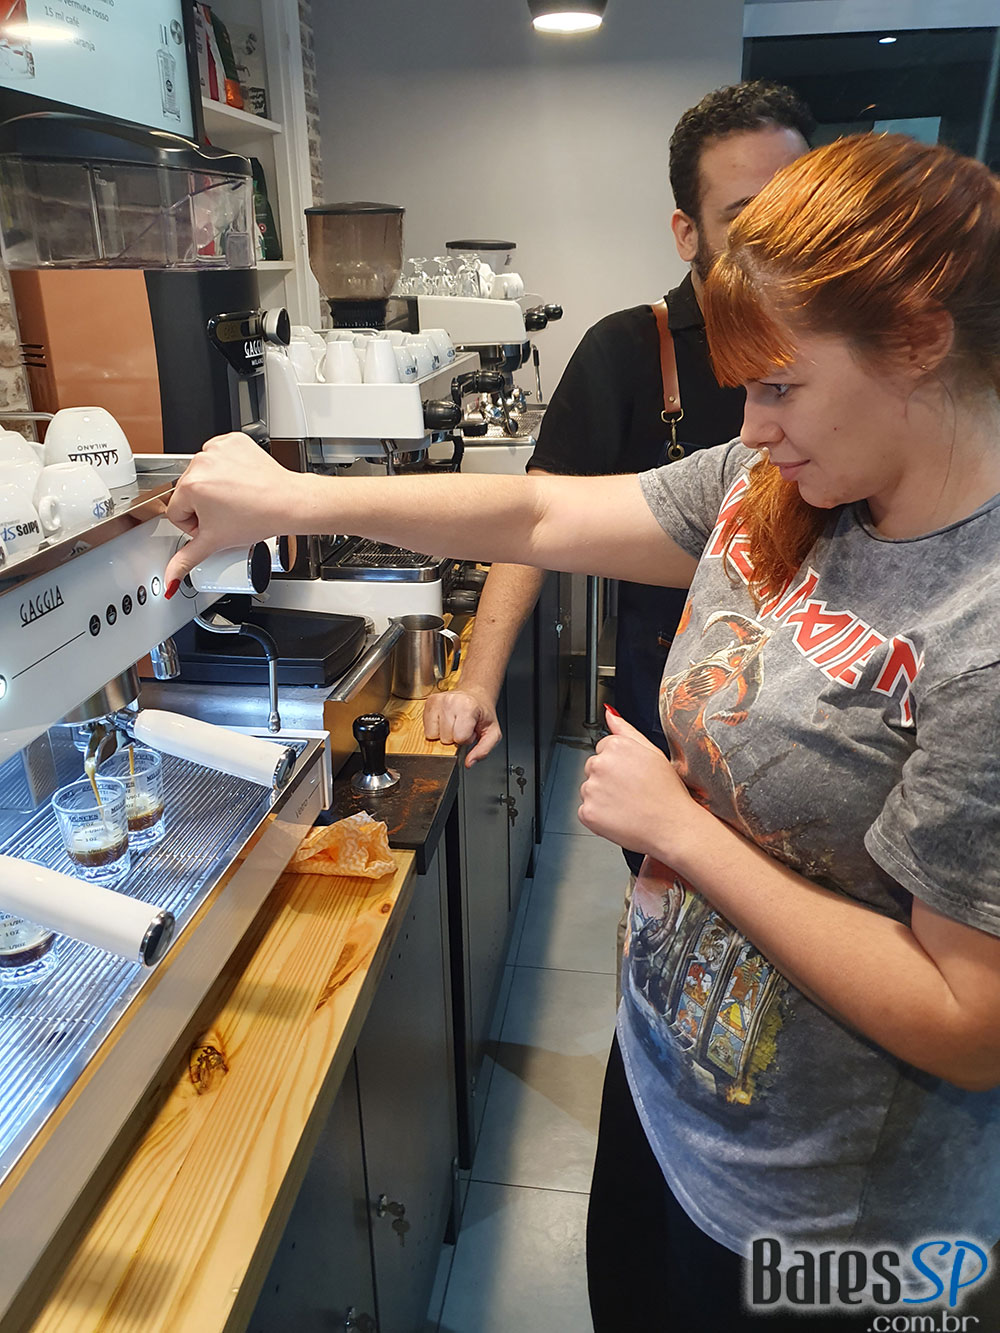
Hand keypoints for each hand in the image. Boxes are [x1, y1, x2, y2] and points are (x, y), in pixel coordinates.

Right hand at [163, 433, 307, 590]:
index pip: (175, 512)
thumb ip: (187, 560)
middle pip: (188, 492)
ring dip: (215, 487)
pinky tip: (240, 482)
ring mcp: (217, 449)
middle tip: (228, 515)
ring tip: (236, 499)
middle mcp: (200, 463)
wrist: (289, 502)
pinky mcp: (233, 441)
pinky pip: (220, 457)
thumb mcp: (216, 542)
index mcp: (190, 486)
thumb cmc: (259, 518)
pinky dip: (228, 468)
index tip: (213, 526)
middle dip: (204, 507)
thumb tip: (170, 580)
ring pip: (203, 474)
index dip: (194, 526)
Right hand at [423, 685, 501, 766]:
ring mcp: (438, 701)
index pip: (460, 738)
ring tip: (454, 724)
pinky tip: (446, 721)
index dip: (467, 739)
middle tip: (463, 727)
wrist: (475, 695)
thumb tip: (469, 762)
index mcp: (468, 706)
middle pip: (445, 738)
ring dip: (444, 734)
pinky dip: (436, 730)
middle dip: (454, 737)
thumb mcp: (492, 733)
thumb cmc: (482, 713)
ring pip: (433, 735)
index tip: (471, 731)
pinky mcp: (429, 703)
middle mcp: (450, 701)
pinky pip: (426, 730)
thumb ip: (483, 750)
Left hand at [578, 706, 695, 856]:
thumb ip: (626, 730)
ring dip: (602, 797)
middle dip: (608, 779)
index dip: (620, 765)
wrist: (673, 826)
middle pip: (594, 768)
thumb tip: (610, 713)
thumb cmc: (667, 792)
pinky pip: (586, 811)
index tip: (633, 776)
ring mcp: (591, 789)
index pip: (604, 750)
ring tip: (628, 805)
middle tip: (632, 792)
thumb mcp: (652, 752)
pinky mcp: (587, 812)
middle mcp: (599, 764)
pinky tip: (620, 817)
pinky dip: (599, 816)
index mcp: (615, 746)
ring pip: (589, 790)